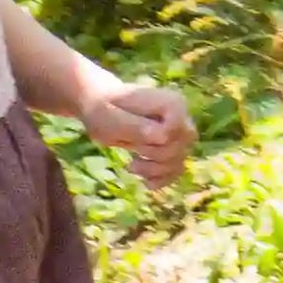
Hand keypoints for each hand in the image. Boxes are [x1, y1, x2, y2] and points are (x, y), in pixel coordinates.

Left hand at [76, 77, 196, 192]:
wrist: (100, 111)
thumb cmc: (103, 110)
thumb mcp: (112, 118)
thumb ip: (136, 126)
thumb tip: (162, 137)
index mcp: (171, 102)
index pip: (178, 128)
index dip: (161, 141)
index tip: (137, 142)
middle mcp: (181, 116)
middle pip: (182, 147)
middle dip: (156, 157)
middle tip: (134, 153)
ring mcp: (177, 134)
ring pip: (180, 161)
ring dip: (156, 171)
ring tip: (133, 166)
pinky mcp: (172, 149)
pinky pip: (176, 170)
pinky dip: (162, 179)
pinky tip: (144, 180)